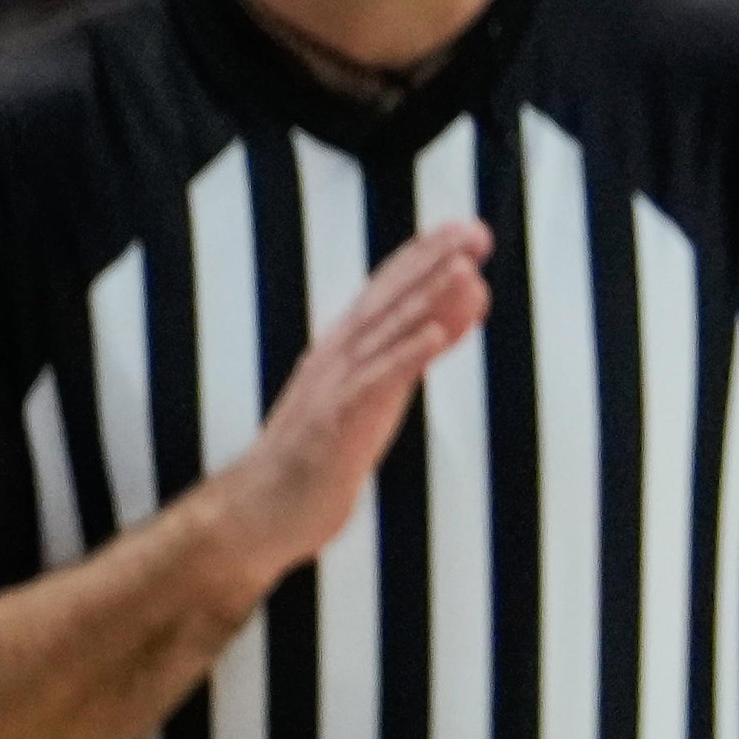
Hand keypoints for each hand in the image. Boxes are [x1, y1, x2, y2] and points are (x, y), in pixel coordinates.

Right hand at [214, 222, 492, 586]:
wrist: (264, 511)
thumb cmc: (325, 452)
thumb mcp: (376, 394)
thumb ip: (412, 354)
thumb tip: (452, 317)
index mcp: (344, 348)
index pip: (387, 291)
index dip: (425, 256)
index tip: (466, 227)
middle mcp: (337, 357)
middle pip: (388, 299)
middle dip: (432, 262)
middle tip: (475, 230)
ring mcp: (334, 387)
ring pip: (384, 333)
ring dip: (425, 298)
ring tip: (463, 267)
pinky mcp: (336, 423)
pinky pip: (375, 383)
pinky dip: (406, 355)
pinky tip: (438, 335)